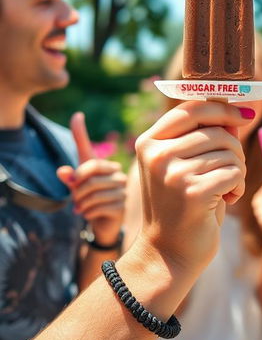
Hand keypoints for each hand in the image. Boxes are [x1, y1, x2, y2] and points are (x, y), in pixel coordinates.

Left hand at [57, 112, 126, 243]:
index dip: (80, 132)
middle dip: (78, 190)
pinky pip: (99, 205)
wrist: (102, 224)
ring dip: (82, 204)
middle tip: (75, 199)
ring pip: (93, 192)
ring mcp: (121, 188)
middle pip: (90, 175)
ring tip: (81, 208)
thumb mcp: (76, 190)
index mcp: (101, 166)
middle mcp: (115, 173)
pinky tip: (90, 214)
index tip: (77, 115)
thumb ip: (70, 179)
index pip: (87, 148)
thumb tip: (62, 171)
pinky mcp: (122, 204)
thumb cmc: (89, 202)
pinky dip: (89, 213)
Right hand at [134, 100, 247, 273]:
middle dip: (235, 150)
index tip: (245, 114)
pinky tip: (226, 201)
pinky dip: (239, 186)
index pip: (192, 108)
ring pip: (230, 152)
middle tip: (231, 172)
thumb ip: (207, 136)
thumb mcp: (189, 164)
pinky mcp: (192, 192)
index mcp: (150, 142)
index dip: (223, 108)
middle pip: (218, 131)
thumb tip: (236, 113)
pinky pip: (235, 172)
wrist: (169, 255)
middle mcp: (157, 154)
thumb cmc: (183, 206)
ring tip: (224, 190)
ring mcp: (172, 173)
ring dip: (238, 171)